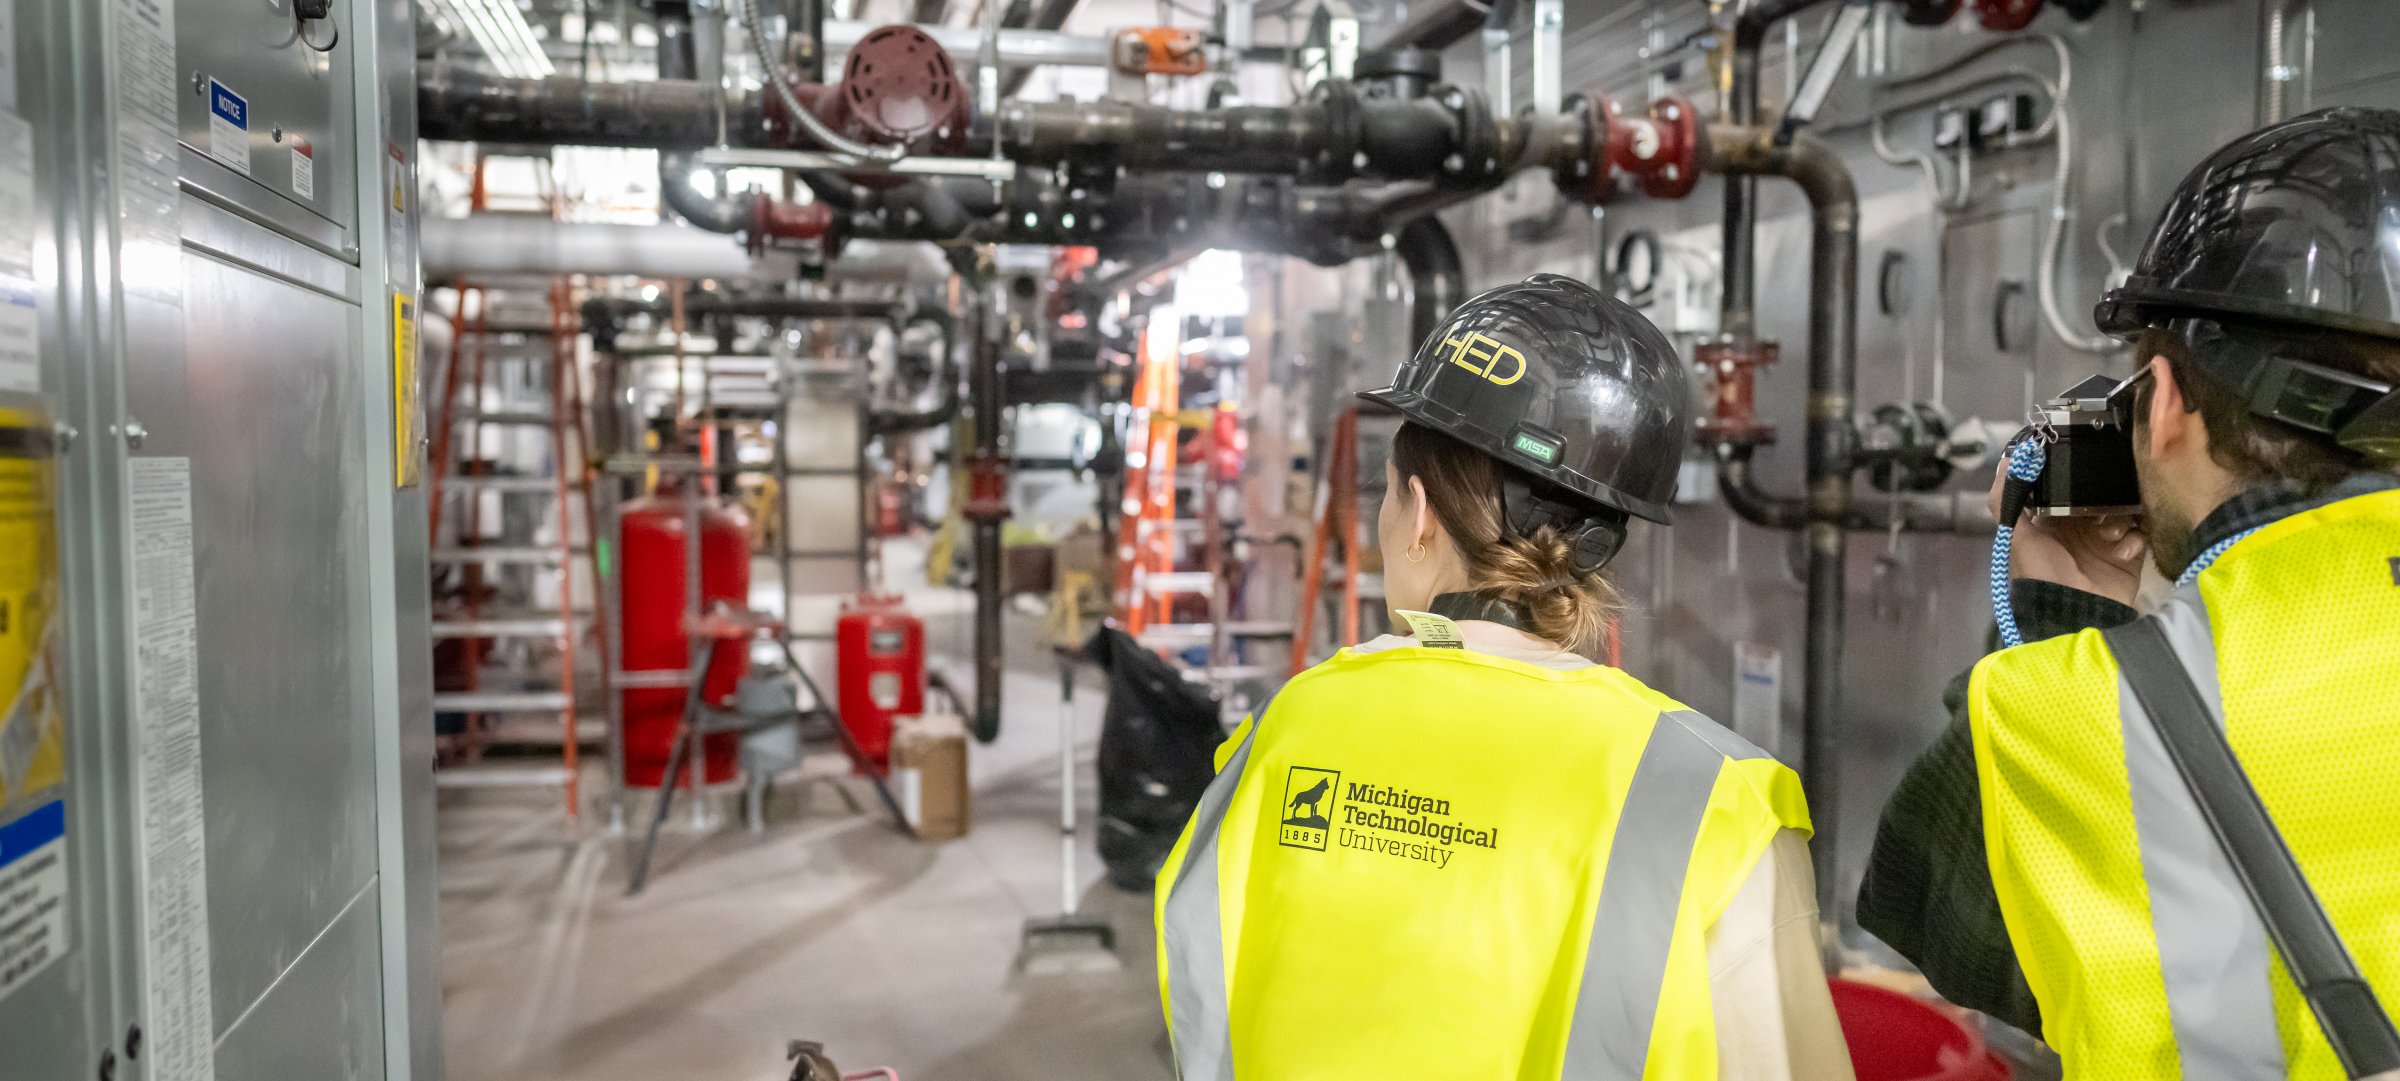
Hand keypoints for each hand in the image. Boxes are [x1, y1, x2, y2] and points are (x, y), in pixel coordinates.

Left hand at [1986, 463, 2146, 606]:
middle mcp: (2080, 527)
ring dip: (2119, 519)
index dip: (2075, 481)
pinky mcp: (2129, 554)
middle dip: (2103, 499)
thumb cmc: (2042, 575)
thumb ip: (2004, 501)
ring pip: (2122, 511)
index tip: (2081, 478)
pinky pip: (2140, 533)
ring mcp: (2106, 540)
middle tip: (2099, 514)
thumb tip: (2005, 460)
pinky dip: (2133, 539)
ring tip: (2110, 537)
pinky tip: (2122, 552)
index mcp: (2052, 520)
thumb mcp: (2017, 538)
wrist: (2075, 616)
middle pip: (2101, 496)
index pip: (2069, 488)